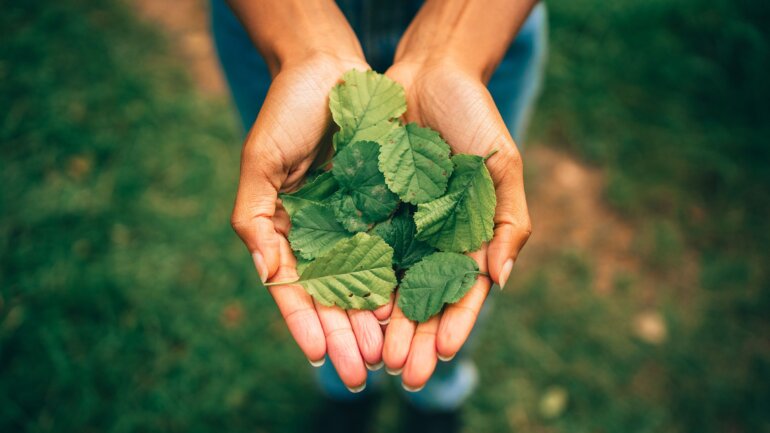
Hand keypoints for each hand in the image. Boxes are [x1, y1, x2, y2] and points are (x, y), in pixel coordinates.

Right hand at [230, 53, 391, 389]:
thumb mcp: (259, 163)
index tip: (322, 355)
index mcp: (287, 232)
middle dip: (346, 336)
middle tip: (360, 372)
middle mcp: (323, 235)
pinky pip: (396, 250)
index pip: (295, 290)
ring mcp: (356, 224)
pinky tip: (411, 308)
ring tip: (388, 353)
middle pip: (334, 298)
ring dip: (375, 321)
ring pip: (368, 283)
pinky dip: (401, 280)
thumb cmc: (286, 112)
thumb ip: (255, 221)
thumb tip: (268, 278)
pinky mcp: (388, 208)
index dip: (306, 324)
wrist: (331, 69)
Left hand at [382, 58, 531, 388]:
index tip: (442, 351)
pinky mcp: (371, 209)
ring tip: (377, 354)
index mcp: (469, 236)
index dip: (455, 323)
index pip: (464, 291)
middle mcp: (433, 239)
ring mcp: (401, 227)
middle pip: (424, 299)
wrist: (431, 75)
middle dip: (416, 336)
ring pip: (391, 284)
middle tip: (404, 371)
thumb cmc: (476, 119)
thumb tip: (501, 279)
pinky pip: (363, 250)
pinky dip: (358, 281)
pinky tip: (352, 308)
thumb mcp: (502, 166)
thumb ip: (506, 222)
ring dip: (385, 323)